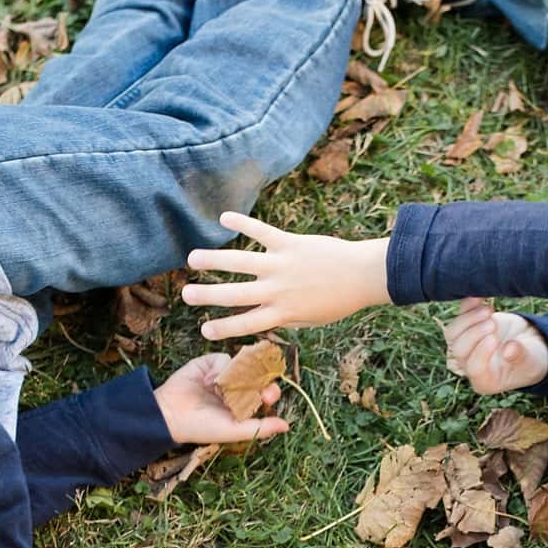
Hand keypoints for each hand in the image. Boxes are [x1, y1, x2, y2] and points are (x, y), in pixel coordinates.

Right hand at [154, 352, 291, 443]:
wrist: (170, 413)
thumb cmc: (202, 427)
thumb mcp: (234, 430)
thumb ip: (260, 427)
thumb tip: (287, 425)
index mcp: (243, 406)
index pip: (264, 394)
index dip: (269, 393)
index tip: (269, 394)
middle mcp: (236, 389)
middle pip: (257, 377)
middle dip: (260, 380)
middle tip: (261, 385)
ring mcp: (223, 375)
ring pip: (242, 366)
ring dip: (237, 375)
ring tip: (222, 389)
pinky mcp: (210, 363)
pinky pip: (225, 358)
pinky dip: (220, 368)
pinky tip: (209, 381)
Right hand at [183, 211, 390, 340]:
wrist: (362, 276)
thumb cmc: (339, 301)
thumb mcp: (312, 320)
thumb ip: (287, 318)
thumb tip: (266, 318)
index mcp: (283, 313)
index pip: (246, 324)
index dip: (223, 328)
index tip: (204, 330)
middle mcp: (277, 290)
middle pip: (235, 295)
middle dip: (207, 295)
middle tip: (185, 295)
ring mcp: (281, 265)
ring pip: (240, 262)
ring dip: (214, 260)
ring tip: (192, 258)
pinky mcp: (288, 243)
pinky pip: (261, 231)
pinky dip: (242, 223)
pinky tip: (224, 217)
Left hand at [442, 298, 547, 394]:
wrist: (531, 344)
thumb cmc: (532, 358)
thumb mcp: (531, 361)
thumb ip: (520, 356)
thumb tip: (509, 349)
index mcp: (485, 380)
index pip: (474, 367)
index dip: (481, 352)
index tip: (494, 338)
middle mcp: (471, 365)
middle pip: (459, 349)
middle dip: (474, 333)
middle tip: (492, 322)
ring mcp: (467, 346)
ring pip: (453, 333)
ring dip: (468, 319)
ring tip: (489, 310)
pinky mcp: (468, 327)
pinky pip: (460, 315)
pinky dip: (467, 305)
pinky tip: (480, 297)